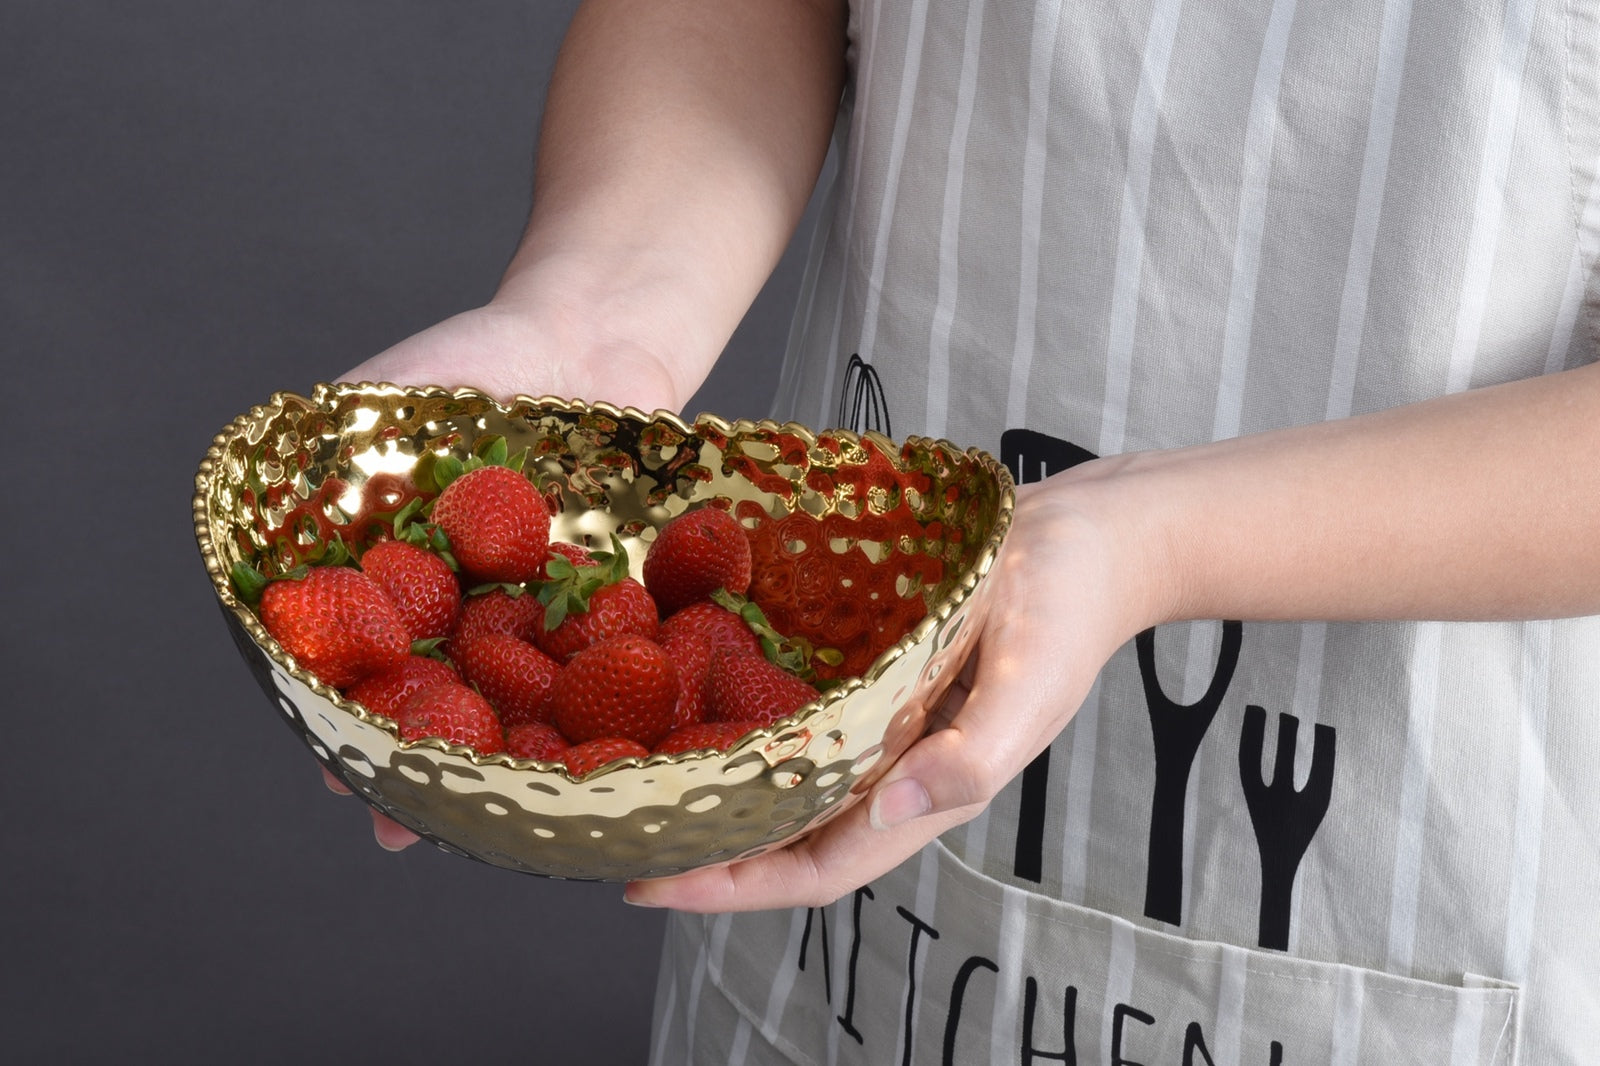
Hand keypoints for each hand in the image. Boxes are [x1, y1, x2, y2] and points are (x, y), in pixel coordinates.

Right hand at [326, 295, 693, 851]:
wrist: (593, 341)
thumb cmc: (480, 362)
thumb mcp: (385, 395)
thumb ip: (329, 455)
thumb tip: (267, 512)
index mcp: (399, 573)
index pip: (359, 658)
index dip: (344, 711)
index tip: (329, 761)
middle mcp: (463, 607)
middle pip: (434, 699)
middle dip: (418, 763)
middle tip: (397, 823)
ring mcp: (536, 611)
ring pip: (517, 698)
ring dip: (502, 759)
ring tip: (483, 820)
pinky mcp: (608, 604)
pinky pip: (603, 663)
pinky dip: (602, 707)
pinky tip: (596, 750)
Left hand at [623, 467, 1166, 910]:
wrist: (1092, 534)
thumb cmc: (1070, 606)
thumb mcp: (1033, 682)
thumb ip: (973, 759)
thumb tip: (897, 807)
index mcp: (928, 789)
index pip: (816, 865)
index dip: (730, 886)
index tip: (645, 883)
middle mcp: (892, 764)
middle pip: (783, 833)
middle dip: (701, 849)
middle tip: (612, 835)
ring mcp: (880, 718)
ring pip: (782, 778)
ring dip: (714, 790)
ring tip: (634, 781)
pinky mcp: (873, 669)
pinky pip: (797, 711)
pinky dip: (742, 718)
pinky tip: (689, 695)